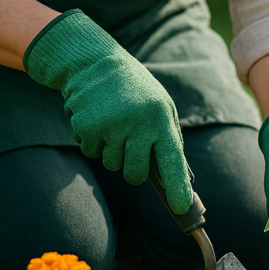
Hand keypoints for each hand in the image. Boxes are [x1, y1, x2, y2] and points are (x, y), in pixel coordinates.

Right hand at [23, 9, 191, 213]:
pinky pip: (90, 151)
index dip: (177, 186)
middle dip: (132, 170)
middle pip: (135, 174)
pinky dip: (91, 141)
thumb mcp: (161, 107)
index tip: (181, 207)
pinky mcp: (87, 126)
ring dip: (111, 151)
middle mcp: (138, 125)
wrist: (96, 62)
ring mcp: (111, 126)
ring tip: (113, 124)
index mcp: (161, 119)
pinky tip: (96, 119)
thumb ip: (168, 139)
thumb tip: (180, 178)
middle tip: (130, 149)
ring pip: (111, 164)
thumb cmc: (136, 91)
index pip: (172, 160)